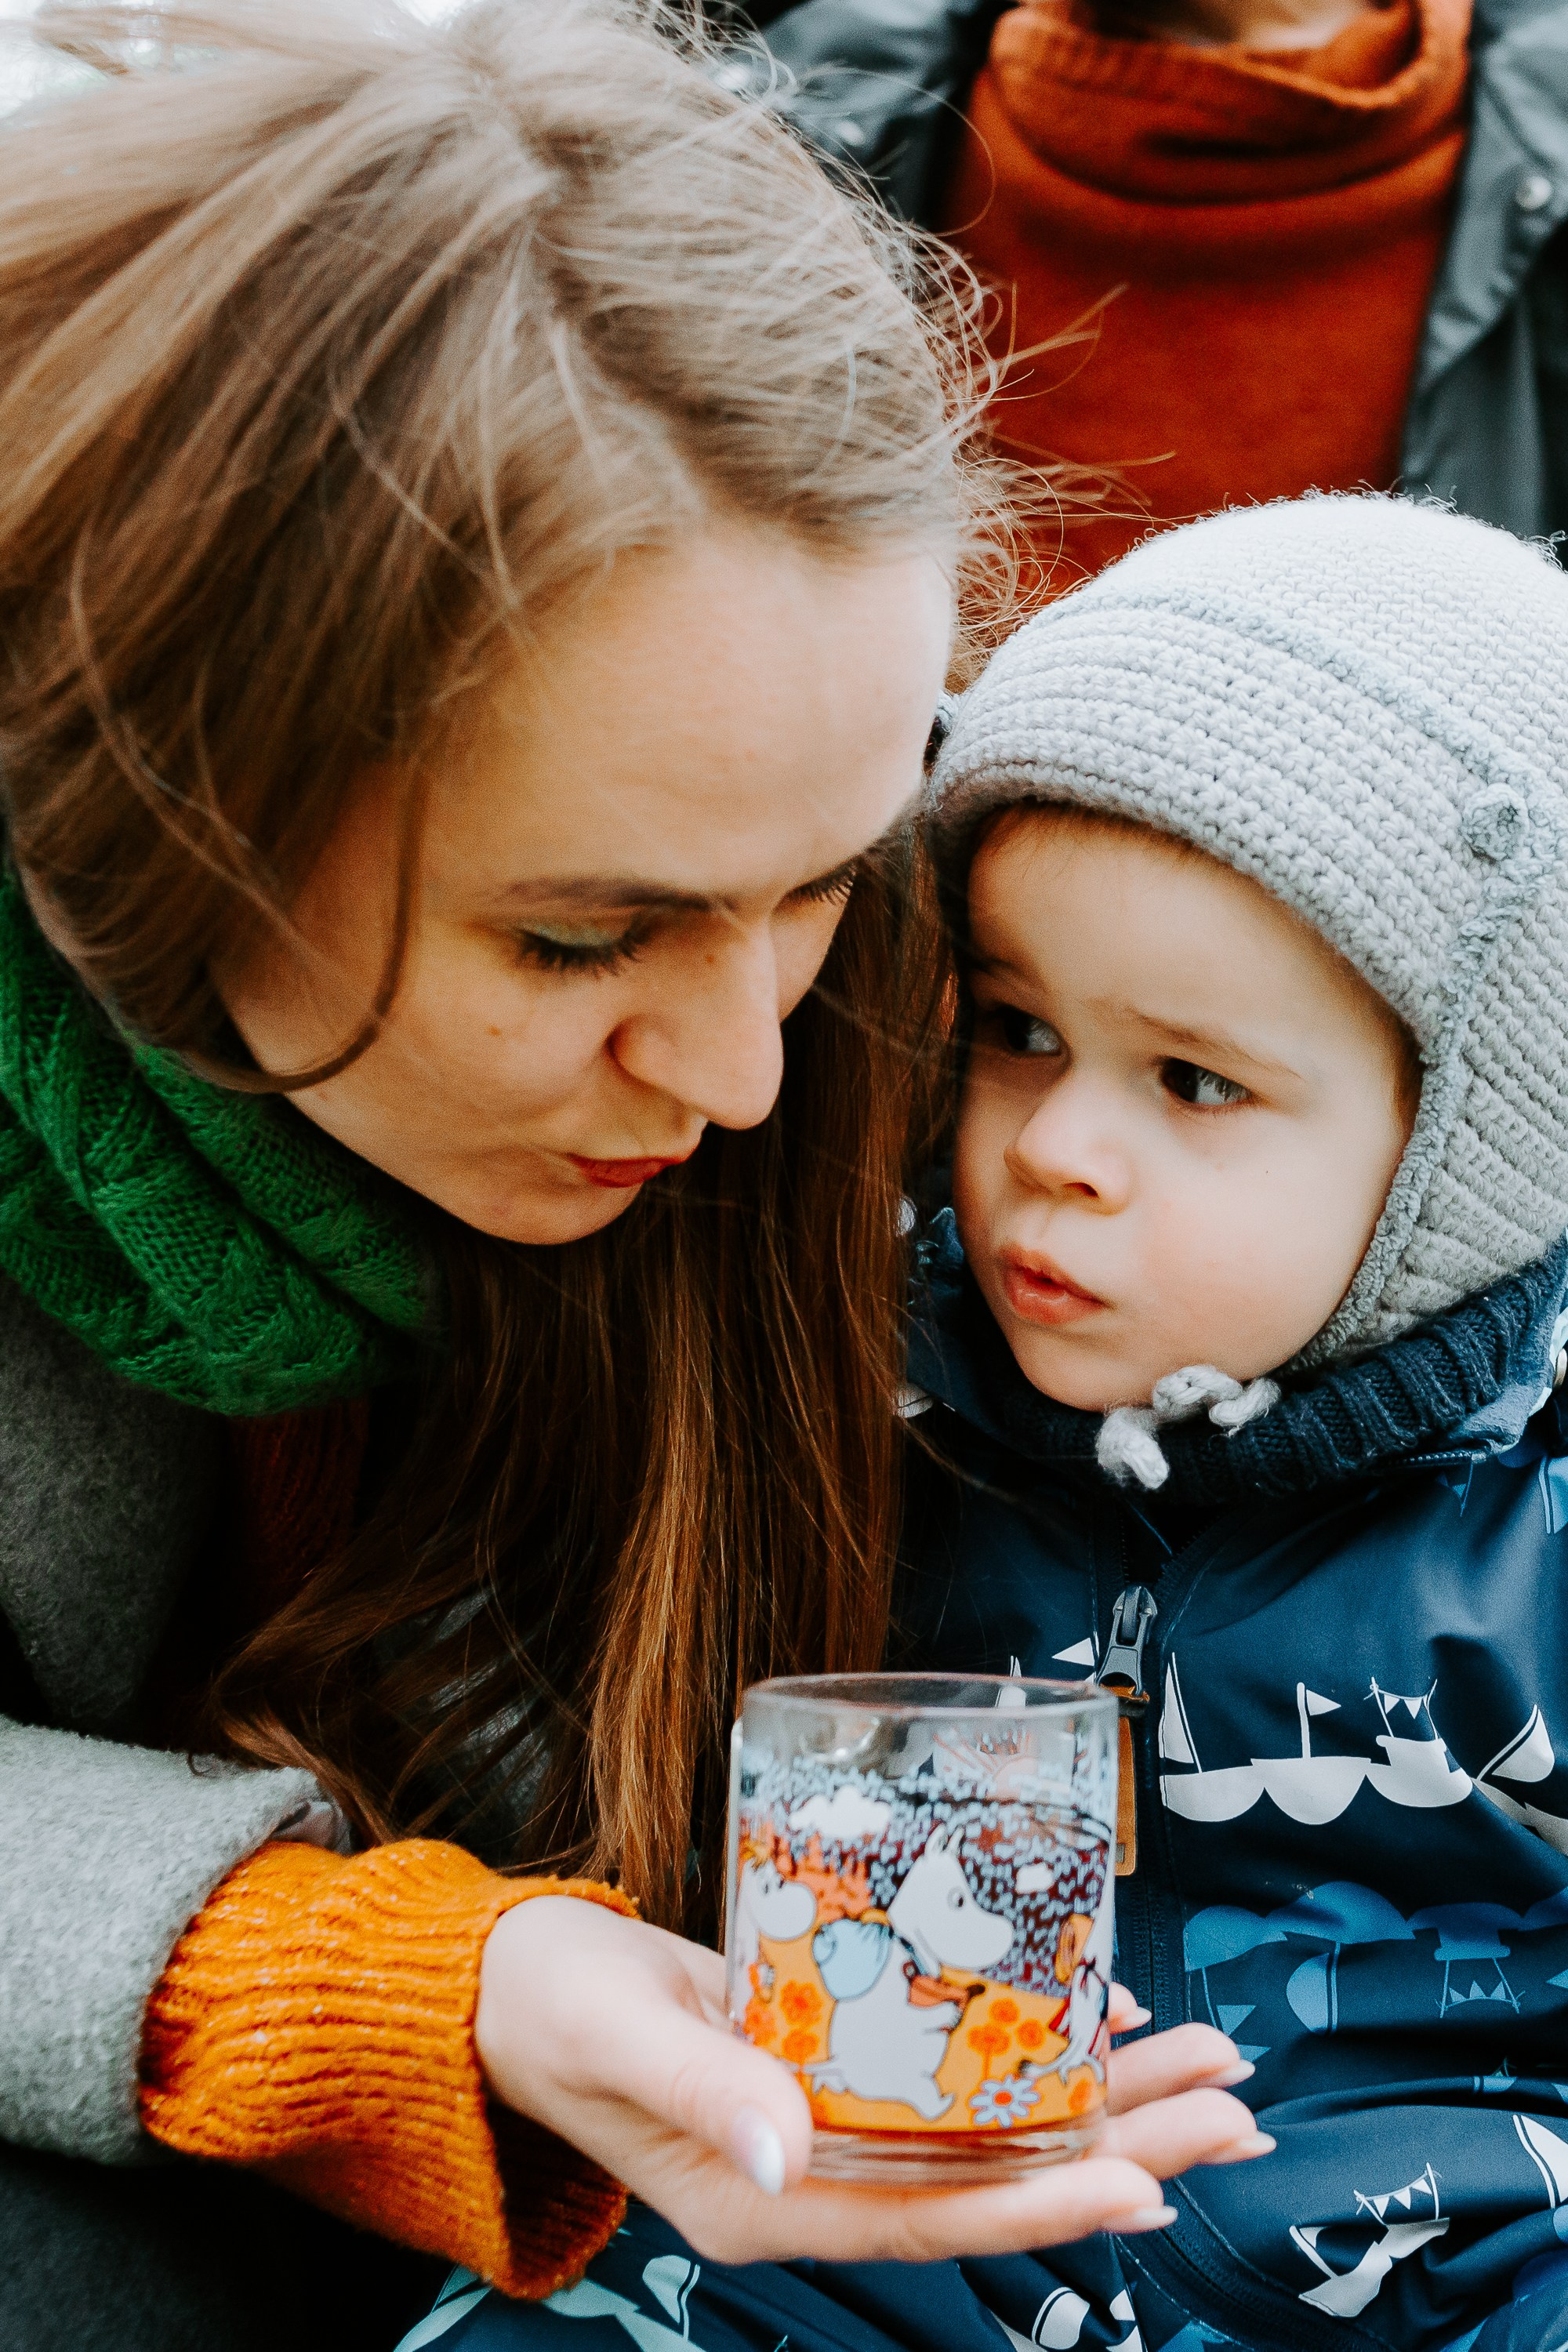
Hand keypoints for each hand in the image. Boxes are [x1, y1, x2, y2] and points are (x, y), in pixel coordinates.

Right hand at [477, 1896, 1269, 2265]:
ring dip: (1103, 2093)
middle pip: (995, 2174)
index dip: (1043, 2205)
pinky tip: (1101, 2014)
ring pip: (994, 2121)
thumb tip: (792, 2148)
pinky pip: (953, 2067)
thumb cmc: (544, 2010)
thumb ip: (704, 2087)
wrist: (509, 1985)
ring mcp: (832, 2123)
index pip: (934, 2216)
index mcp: (770, 2198)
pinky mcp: (836, 2061)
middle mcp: (820, 2174)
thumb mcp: (615, 2037)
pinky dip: (1027, 2040)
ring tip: (1211, 2062)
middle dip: (1121, 2142)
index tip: (1149, 2181)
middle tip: (1237, 2106)